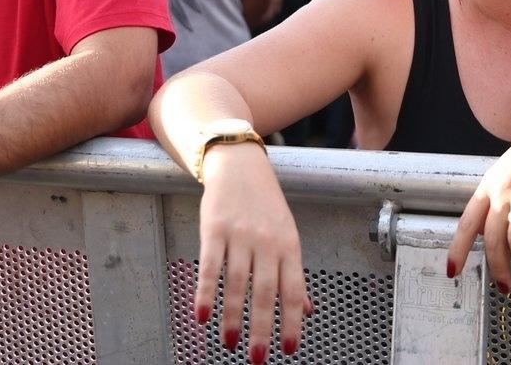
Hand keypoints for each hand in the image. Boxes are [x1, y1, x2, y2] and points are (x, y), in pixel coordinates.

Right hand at [196, 143, 311, 358]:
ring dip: (232, 317)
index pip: (294, 289)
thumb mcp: (287, 235)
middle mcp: (267, 242)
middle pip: (265, 291)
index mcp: (289, 245)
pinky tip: (202, 315)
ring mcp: (240, 235)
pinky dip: (205, 292)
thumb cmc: (265, 204)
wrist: (240, 164)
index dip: (292, 321)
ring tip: (229, 343)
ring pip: (236, 283)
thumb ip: (294, 273)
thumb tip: (308, 310)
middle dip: (262, 328)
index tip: (288, 349)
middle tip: (258, 358)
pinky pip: (209, 265)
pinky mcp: (214, 228)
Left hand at [448, 102, 510, 291]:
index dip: (457, 249)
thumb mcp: (509, 170)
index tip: (452, 271)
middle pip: (491, 239)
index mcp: (491, 185)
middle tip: (505, 287)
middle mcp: (505, 189)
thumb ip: (498, 197)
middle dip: (498, 269)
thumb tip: (488, 227)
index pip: (466, 222)